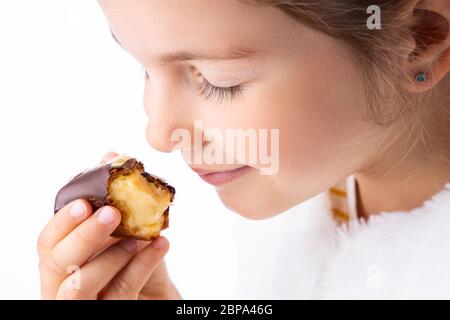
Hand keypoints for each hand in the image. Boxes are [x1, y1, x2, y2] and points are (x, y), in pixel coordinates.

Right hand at [37, 152, 179, 299]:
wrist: (156, 297)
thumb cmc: (132, 262)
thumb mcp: (125, 229)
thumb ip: (113, 197)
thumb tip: (111, 155)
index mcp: (62, 260)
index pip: (47, 243)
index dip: (62, 223)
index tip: (85, 203)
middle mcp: (63, 285)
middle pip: (57, 263)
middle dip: (84, 236)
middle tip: (112, 213)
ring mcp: (86, 304)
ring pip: (80, 286)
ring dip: (111, 256)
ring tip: (140, 237)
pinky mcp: (111, 314)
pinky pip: (121, 293)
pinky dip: (142, 265)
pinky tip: (161, 245)